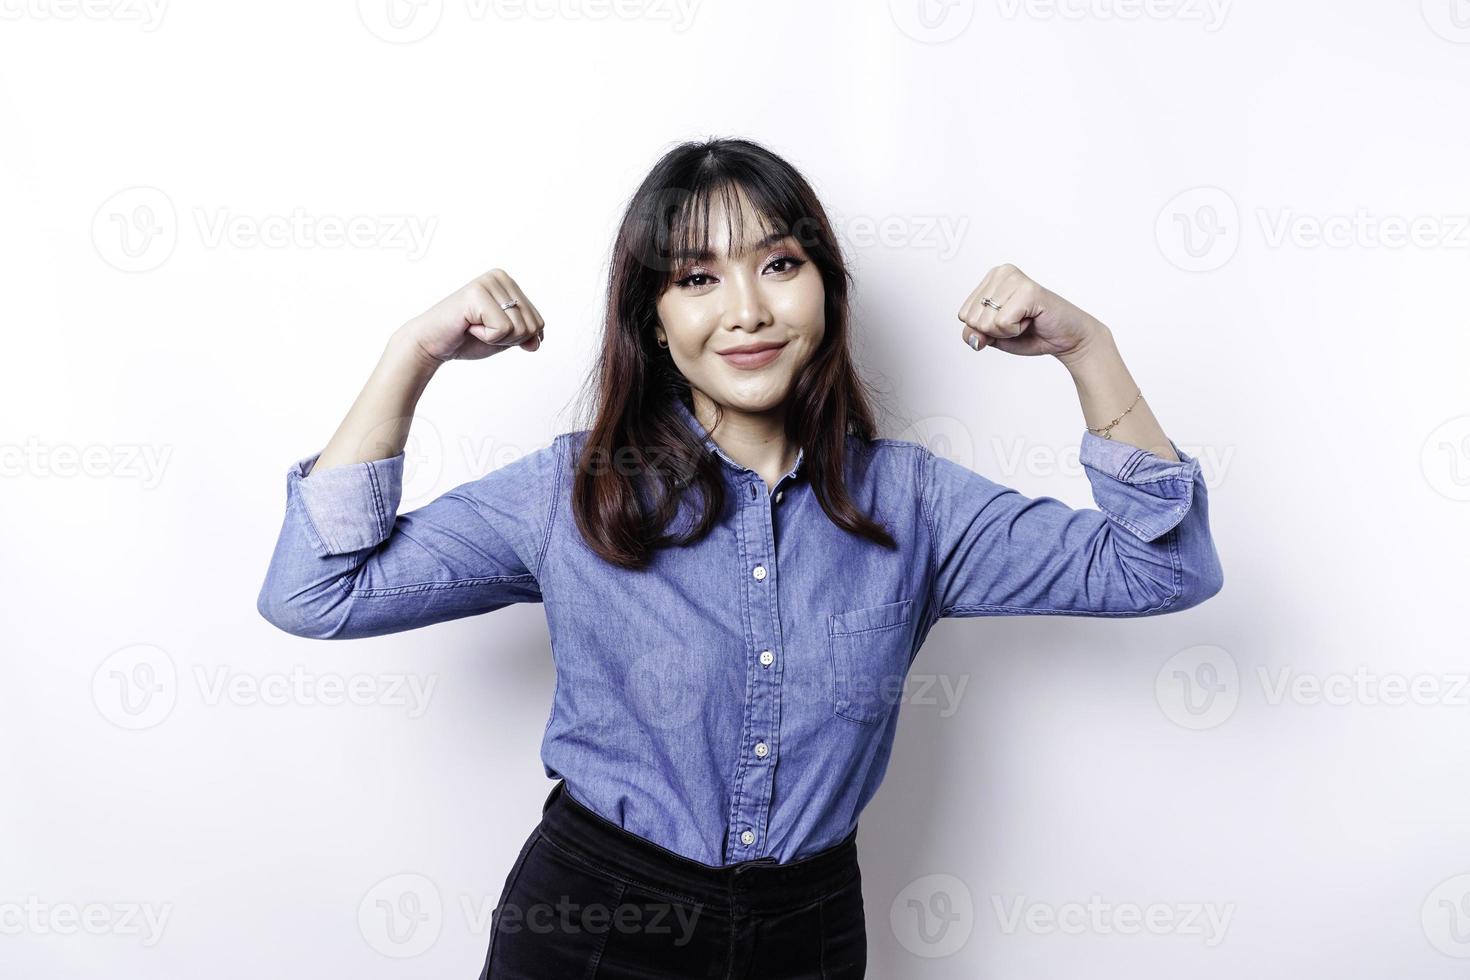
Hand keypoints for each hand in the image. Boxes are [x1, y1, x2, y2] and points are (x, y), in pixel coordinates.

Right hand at [400, 268, 546, 363]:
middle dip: (509, 339)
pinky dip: (486, 337)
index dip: (517, 339)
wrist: (432, 344)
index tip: (490, 329)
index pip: (538, 323)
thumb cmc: (466, 338)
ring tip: (474, 326)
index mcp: (509, 284)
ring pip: (519, 328)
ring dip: (496, 338)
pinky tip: (469, 326)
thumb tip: (537, 341)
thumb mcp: (505, 339)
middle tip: (481, 329)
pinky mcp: (477, 293)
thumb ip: (525, 337)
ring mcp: (488, 282)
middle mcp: (501, 277)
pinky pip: (503, 329)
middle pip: (532, 325)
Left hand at [957, 263, 1104, 363]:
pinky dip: (1016, 331)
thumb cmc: (1031, 333)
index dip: (984, 330)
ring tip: (1025, 319)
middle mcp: (1001, 272)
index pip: (963, 315)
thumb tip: (972, 336)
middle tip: (1019, 322)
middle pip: (972, 319)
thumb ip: (975, 334)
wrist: (1066, 339)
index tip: (1008, 322)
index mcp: (990, 279)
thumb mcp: (994, 337)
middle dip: (995, 330)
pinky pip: (1002, 323)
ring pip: (985, 322)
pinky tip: (1031, 319)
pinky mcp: (1028, 291)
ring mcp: (1015, 279)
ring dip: (1007, 331)